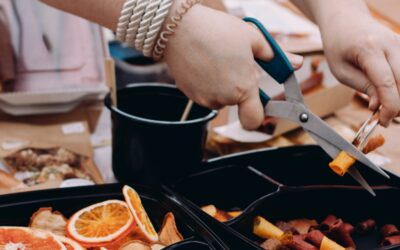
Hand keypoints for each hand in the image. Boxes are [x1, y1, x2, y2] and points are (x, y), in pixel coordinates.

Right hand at [164, 4, 302, 129]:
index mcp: (243, 88)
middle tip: (235, 64)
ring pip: (219, 98)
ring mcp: (204, 98)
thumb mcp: (253, 38)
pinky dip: (207, 83)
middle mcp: (223, 99)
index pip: (254, 120)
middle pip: (236, 104)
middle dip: (238, 88)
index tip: (261, 100)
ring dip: (222, 85)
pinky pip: (204, 93)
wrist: (178, 28)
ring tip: (217, 60)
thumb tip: (296, 63)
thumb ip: (275, 56)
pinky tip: (204, 63)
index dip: (260, 113)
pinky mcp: (189, 94)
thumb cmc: (217, 30)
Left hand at [321, 13, 399, 126]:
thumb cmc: (339, 46)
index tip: (384, 121)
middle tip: (384, 118)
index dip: (390, 106)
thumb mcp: (341, 70)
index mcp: (369, 49)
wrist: (346, 20)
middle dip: (399, 105)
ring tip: (386, 107)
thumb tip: (380, 107)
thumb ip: (363, 87)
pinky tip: (391, 94)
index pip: (387, 83)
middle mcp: (392, 44)